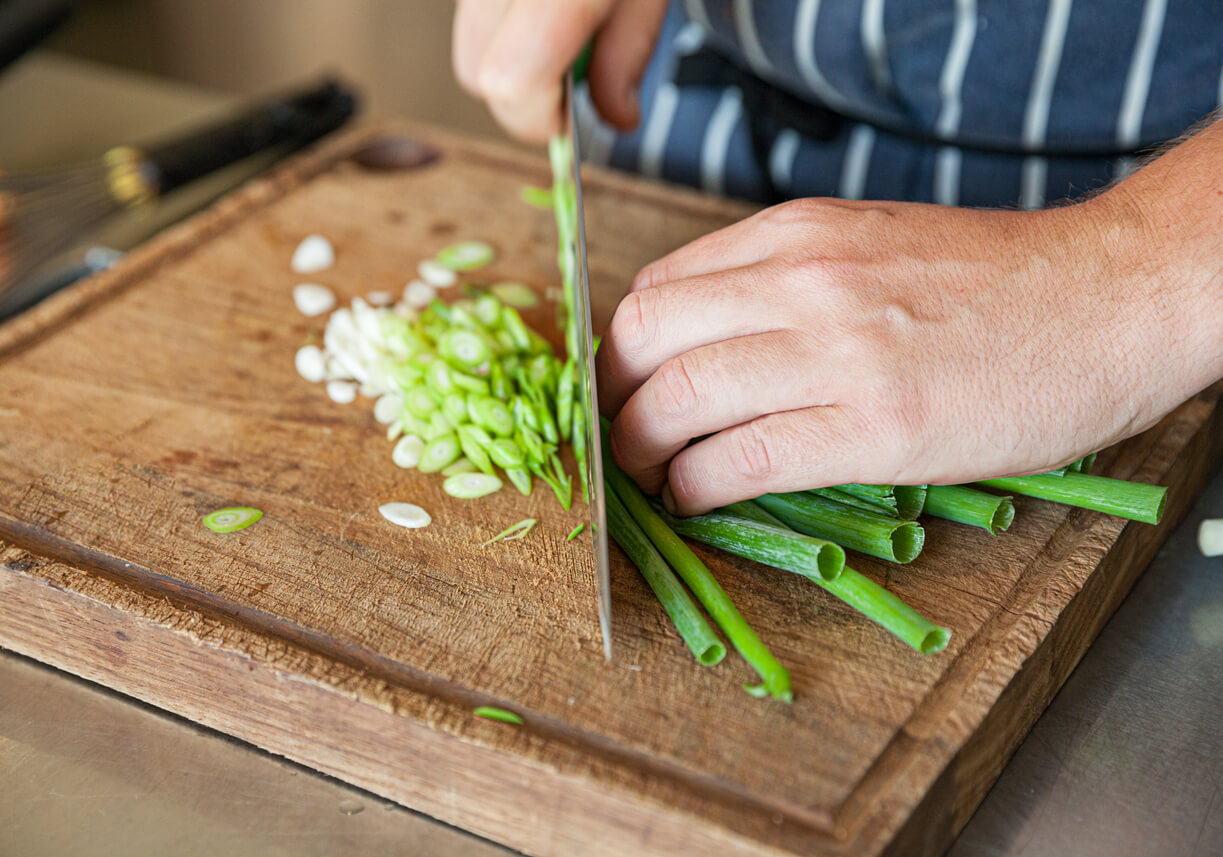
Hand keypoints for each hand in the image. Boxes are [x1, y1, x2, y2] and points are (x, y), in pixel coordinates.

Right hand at [452, 0, 667, 142]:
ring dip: (510, 55)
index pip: (513, 80)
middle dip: (522, 94)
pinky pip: (470, 15)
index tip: (568, 119)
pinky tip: (539, 5)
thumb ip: (628, 56)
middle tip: (570, 71)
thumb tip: (617, 118)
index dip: (540, 117)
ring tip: (559, 23)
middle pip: (477, 75)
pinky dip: (502, 23)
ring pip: (468, 45)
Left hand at [596, 182, 1219, 515]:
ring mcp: (837, 353)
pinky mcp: (875, 429)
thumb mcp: (868, 240)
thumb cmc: (994, 280)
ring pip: (678, 401)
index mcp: (795, 232)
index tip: (627, 389)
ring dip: (639, 452)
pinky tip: (696, 498)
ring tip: (649, 477)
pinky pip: (741, 461)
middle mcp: (802, 280)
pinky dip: (695, 487)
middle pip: (644, 339)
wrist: (1108, 297)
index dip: (622, 352)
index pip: (657, 288)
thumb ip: (782, 277)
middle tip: (619, 438)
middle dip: (611, 401)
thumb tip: (704, 340)